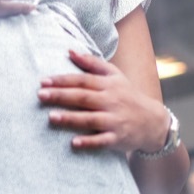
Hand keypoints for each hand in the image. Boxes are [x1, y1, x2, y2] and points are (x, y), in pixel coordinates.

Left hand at [39, 50, 169, 152]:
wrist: (153, 121)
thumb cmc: (128, 95)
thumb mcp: (114, 75)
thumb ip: (92, 63)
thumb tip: (69, 51)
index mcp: (108, 85)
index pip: (83, 80)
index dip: (63, 80)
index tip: (43, 81)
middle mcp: (111, 101)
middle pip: (83, 97)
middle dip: (61, 96)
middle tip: (40, 95)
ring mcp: (115, 120)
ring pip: (90, 119)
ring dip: (70, 118)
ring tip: (51, 117)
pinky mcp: (118, 138)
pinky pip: (102, 140)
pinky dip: (89, 142)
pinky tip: (73, 143)